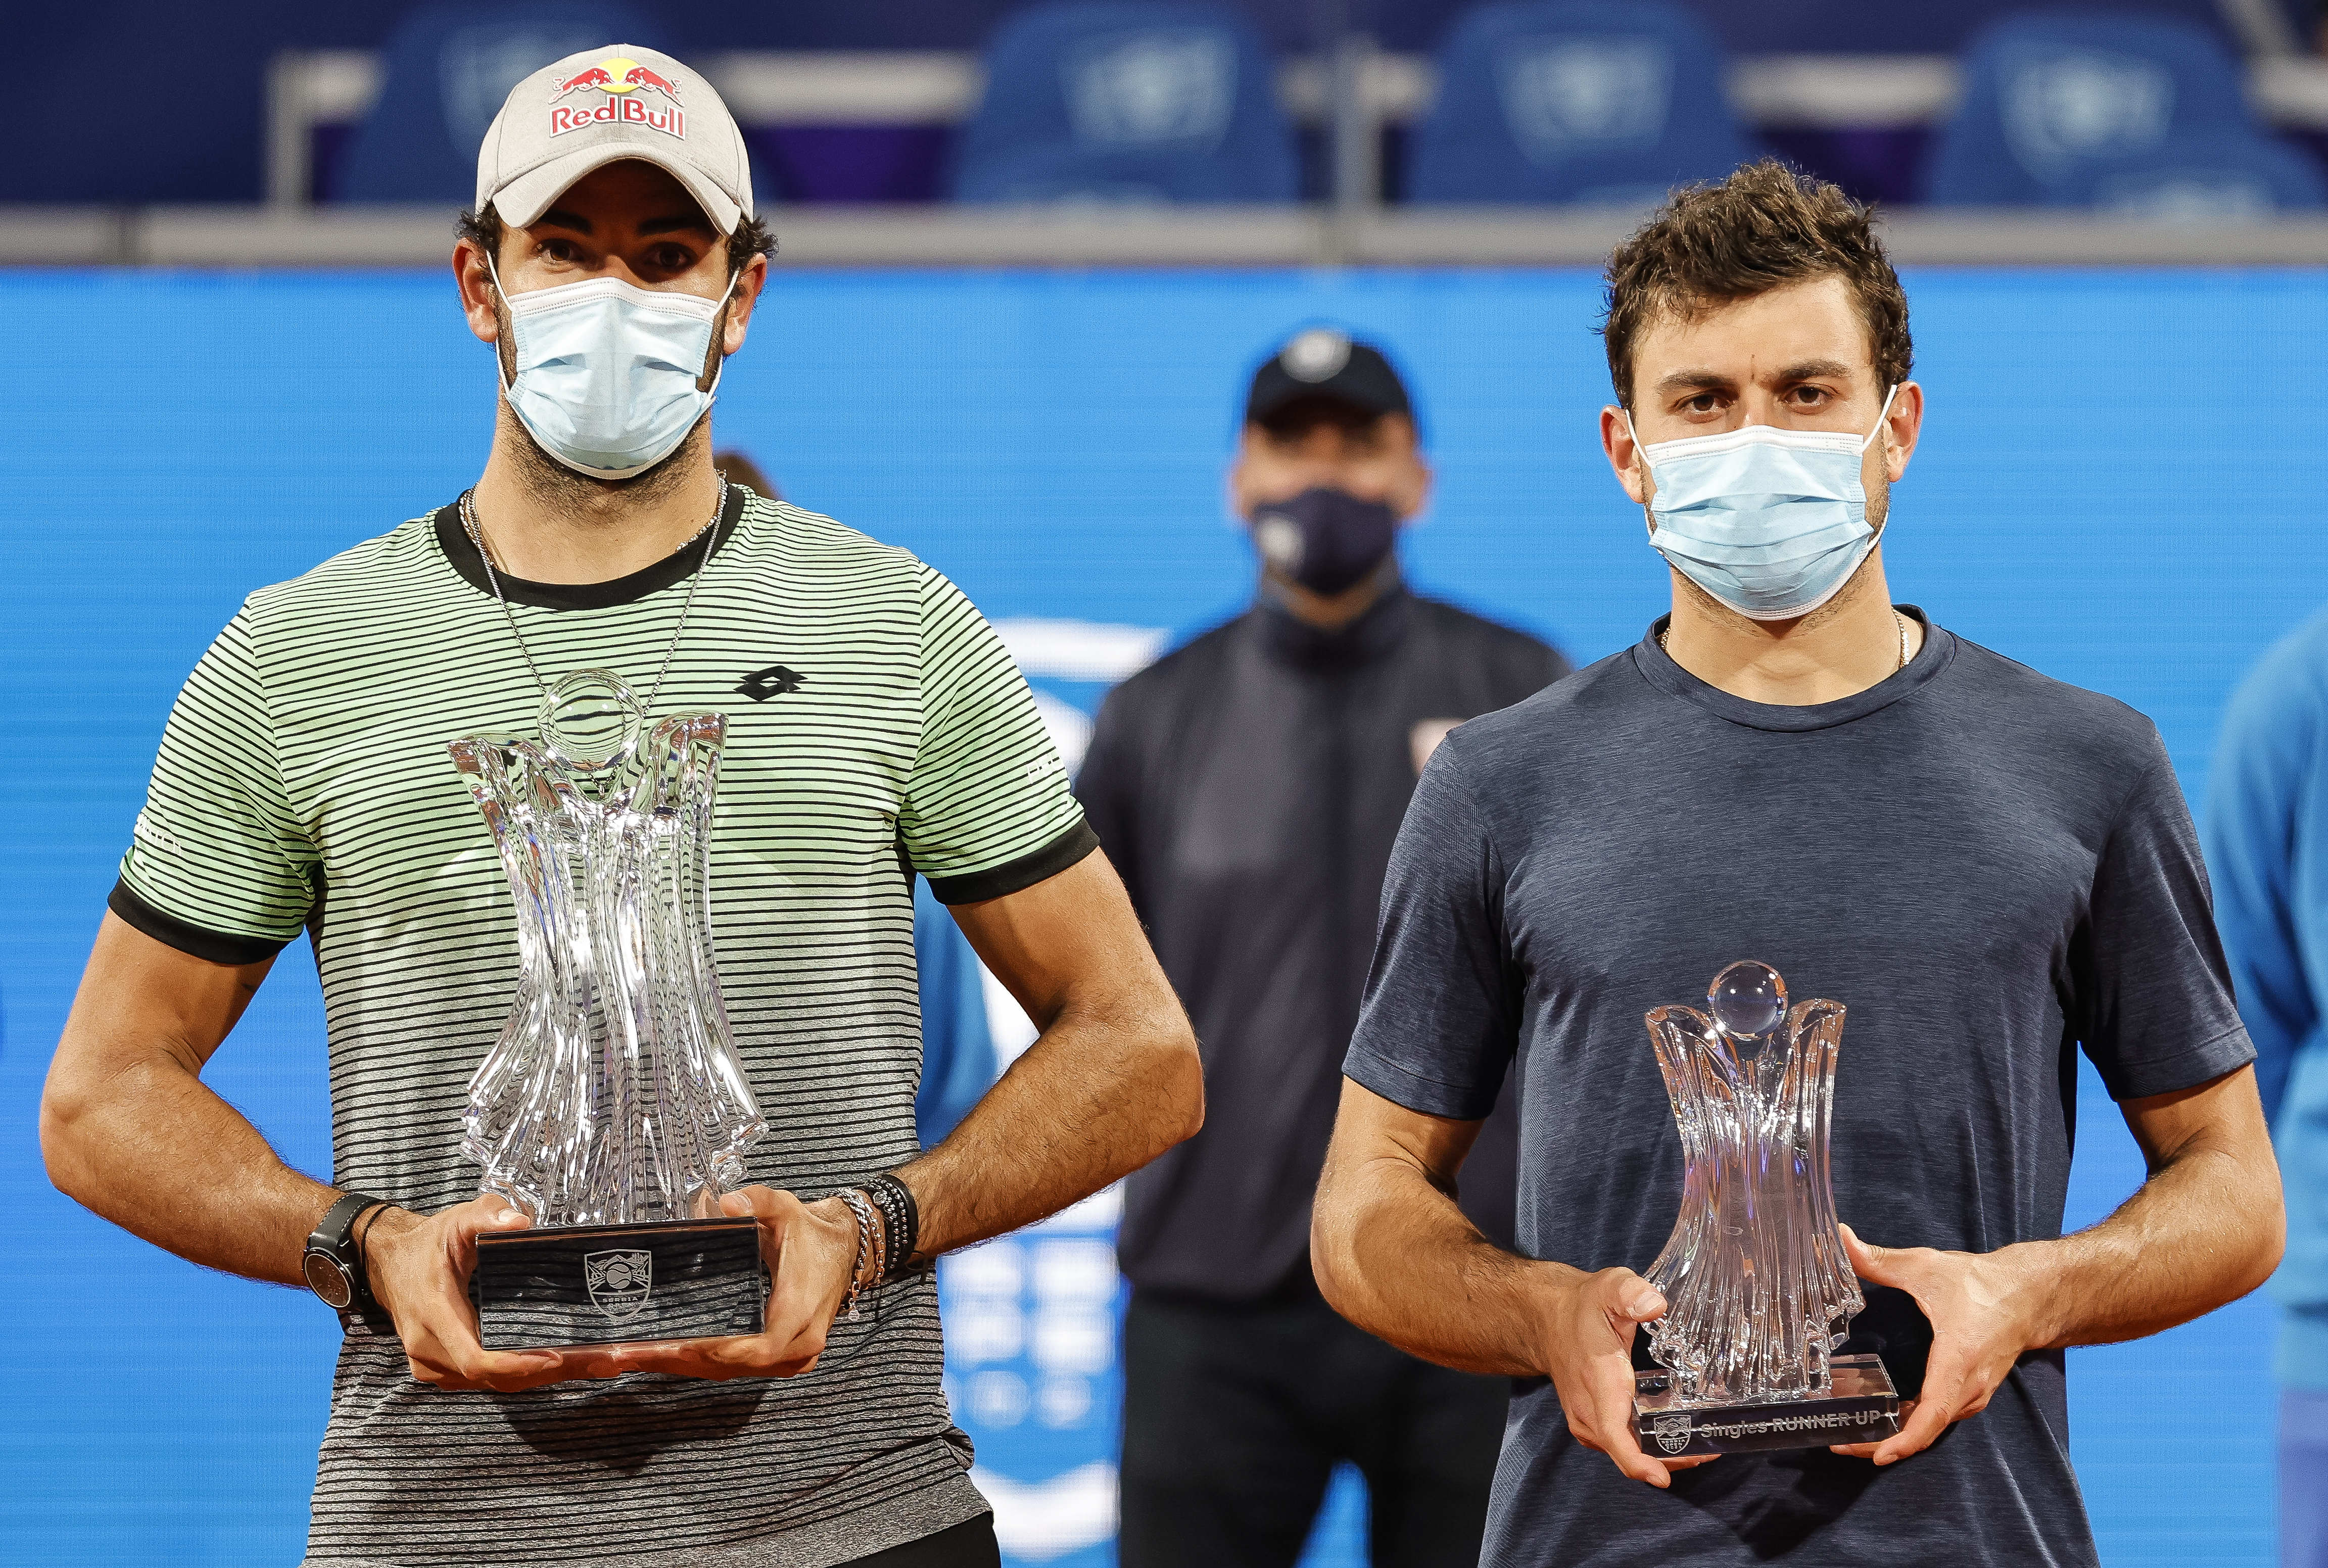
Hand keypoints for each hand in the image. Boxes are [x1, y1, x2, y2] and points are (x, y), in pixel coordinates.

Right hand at [365, 1197, 615, 1392]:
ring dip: (549, 1375)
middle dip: (556, 1371)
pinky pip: (489, 1380)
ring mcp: (435, 1367)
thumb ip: (487, 1215)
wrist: (389, 1264)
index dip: (518, 1363)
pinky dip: (527, 1373)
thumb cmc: (428, 1243)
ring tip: (605, 1362)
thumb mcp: (456, 1220)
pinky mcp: (443, 1371)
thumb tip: (521, 1223)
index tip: (557, 1356)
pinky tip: (570, 1362)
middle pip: (498, 1377)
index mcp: (434, 1317)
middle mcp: (431, 1352)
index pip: (477, 1359)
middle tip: (612, 1361)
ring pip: (497, 1383)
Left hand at [605, 1187, 858, 1380]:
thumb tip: (724, 1203)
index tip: (676, 1346)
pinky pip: (735, 1368)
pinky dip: (697, 1362)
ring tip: (629, 1357)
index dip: (716, 1350)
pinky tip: (661, 1355)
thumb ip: (758, 1201)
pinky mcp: (780, 1360)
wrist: (843, 1252)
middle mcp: (798, 1346)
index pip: (758, 1347)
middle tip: (626, 1353)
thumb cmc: (812, 1235)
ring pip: (729, 1371)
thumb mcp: (787, 1209)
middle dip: (677, 1359)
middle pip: (732, 1365)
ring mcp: (790, 1359)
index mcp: (800, 1312)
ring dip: (679, 1365)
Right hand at [1536, 1265, 1714, 1487]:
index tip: (1663, 1477)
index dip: (1639, 1462)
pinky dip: (1643, 1450)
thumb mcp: (1609, 1287)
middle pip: (1627, 1452)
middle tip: (1708, 1450)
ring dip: (1659, 1456)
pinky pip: (1618, 1446)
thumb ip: (1632, 1293)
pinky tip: (1669, 1438)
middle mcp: (1588, 1408)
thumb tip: (1655, 1306)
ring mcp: (1586, 1419)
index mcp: (1598, 1380)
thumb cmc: (1582, 1306)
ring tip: (1698, 1447)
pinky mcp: (1588, 1422)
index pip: (1614, 1433)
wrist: (1546, 1318)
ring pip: (1623, 1453)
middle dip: (1668, 1459)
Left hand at [1828, 1223, 2039, 1464]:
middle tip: (1841, 1444)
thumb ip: (1878, 1258)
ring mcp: (1973, 1392)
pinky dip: (1913, 1423)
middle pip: (1926, 1429)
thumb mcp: (1925, 1266)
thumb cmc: (1981, 1283)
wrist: (2029, 1294)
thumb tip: (1838, 1237)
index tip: (1878, 1454)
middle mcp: (1969, 1386)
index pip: (1933, 1414)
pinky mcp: (1971, 1390)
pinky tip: (1883, 1418)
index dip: (1906, 1439)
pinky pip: (1940, 1416)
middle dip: (1885, 1443)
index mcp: (1958, 1360)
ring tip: (1853, 1435)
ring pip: (1933, 1425)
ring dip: (1897, 1435)